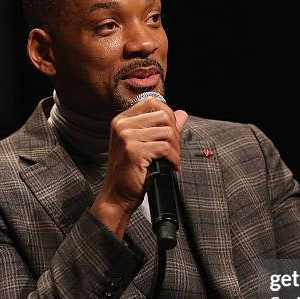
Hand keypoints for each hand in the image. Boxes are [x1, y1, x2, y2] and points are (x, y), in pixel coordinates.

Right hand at [91, 98, 187, 237]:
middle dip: (175, 134)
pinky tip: (171, 167)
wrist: (117, 196)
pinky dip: (173, 159)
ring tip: (171, 160)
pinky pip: (165, 148)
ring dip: (175, 149)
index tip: (171, 133)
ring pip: (167, 132)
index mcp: (122, 120)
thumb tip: (182, 114)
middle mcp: (122, 125)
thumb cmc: (131, 172)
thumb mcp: (145, 145)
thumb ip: (162, 127)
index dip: (168, 115)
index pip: (152, 102)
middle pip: (163, 115)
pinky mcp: (134, 151)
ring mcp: (126, 137)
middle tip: (174, 151)